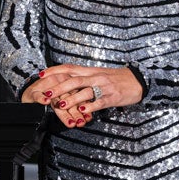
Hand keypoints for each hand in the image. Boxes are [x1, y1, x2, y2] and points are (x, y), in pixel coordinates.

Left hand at [21, 64, 143, 127]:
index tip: (41, 75)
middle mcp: (95, 77)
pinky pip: (99, 102)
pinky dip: (90, 106)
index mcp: (90, 71)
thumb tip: (66, 80)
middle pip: (75, 80)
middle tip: (46, 94)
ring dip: (72, 99)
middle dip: (59, 87)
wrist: (137, 80)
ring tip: (61, 105)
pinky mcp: (112, 97)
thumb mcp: (98, 74)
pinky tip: (83, 111)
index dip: (54, 71)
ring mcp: (104, 87)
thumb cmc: (116, 79)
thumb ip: (83, 77)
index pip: (69, 68)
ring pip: (85, 91)